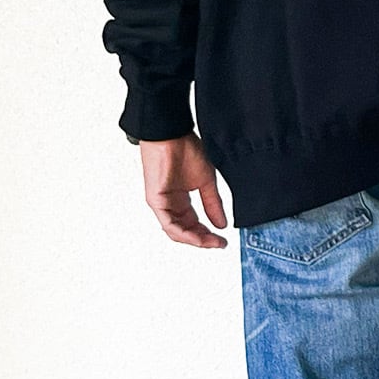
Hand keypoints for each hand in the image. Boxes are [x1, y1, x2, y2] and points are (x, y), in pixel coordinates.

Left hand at [138, 132, 229, 247]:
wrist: (172, 135)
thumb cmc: (185, 149)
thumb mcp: (206, 181)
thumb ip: (213, 204)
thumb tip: (221, 224)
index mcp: (180, 200)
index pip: (193, 224)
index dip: (208, 234)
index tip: (222, 239)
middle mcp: (170, 204)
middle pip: (185, 231)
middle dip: (203, 240)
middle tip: (218, 243)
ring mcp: (162, 203)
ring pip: (176, 231)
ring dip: (194, 239)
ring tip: (211, 242)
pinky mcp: (156, 201)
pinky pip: (169, 224)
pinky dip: (184, 233)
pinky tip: (197, 236)